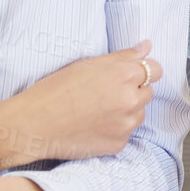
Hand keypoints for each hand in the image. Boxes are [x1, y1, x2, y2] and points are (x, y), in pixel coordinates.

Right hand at [0, 41, 159, 166]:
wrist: (34, 125)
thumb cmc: (55, 91)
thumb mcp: (87, 64)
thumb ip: (122, 56)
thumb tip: (146, 46)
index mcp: (124, 75)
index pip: (156, 69)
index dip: (143, 71)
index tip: (131, 75)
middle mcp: (130, 100)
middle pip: (148, 92)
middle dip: (133, 90)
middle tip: (104, 93)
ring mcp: (126, 124)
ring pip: (139, 113)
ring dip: (126, 110)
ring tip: (97, 110)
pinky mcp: (119, 144)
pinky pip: (126, 133)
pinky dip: (115, 129)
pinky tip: (93, 125)